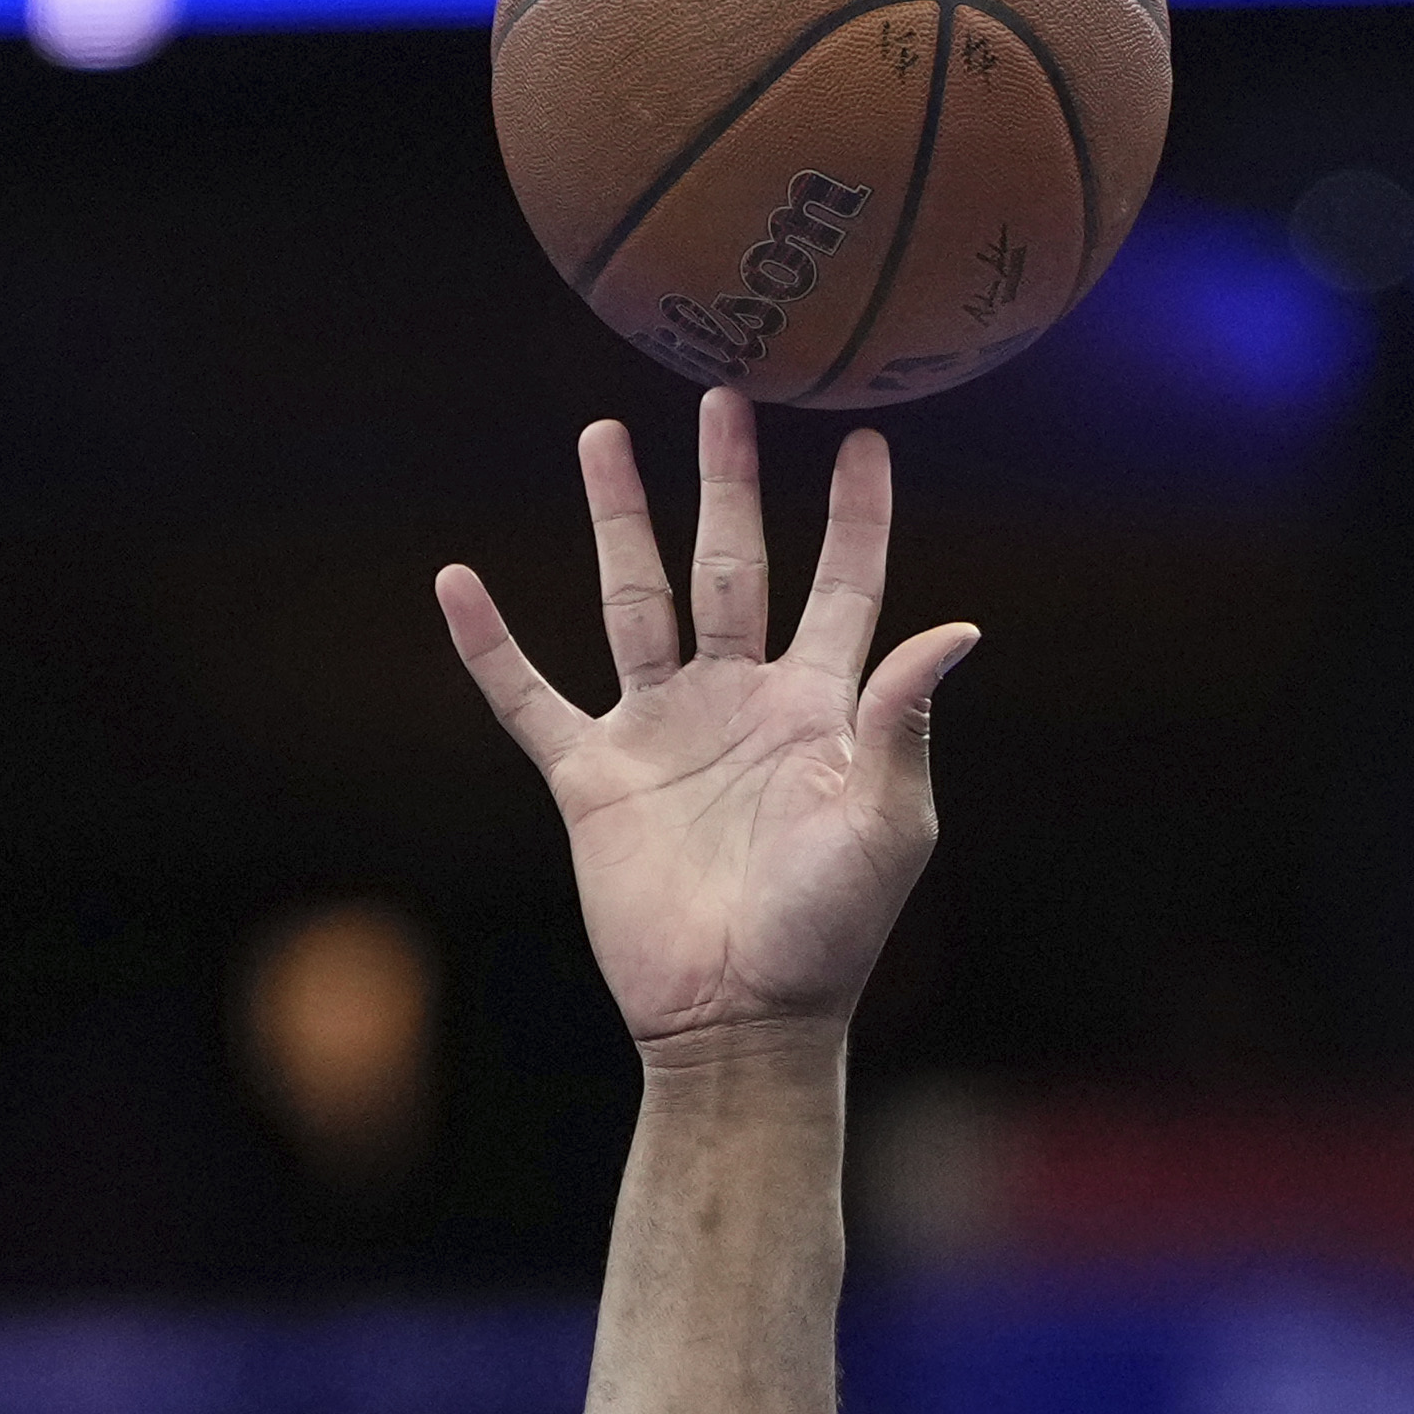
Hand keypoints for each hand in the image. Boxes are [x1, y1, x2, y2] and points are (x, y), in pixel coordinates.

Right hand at [438, 396, 978, 1065]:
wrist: (740, 1019)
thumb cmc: (831, 932)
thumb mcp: (887, 823)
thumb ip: (902, 720)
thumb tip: (957, 626)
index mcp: (819, 707)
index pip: (844, 587)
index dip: (856, 517)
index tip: (863, 438)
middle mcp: (739, 702)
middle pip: (731, 563)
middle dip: (726, 481)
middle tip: (722, 394)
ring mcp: (663, 732)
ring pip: (635, 599)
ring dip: (619, 519)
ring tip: (602, 435)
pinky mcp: (594, 778)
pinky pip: (529, 697)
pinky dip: (490, 644)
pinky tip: (456, 582)